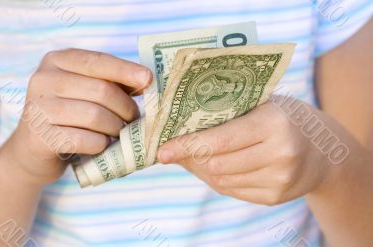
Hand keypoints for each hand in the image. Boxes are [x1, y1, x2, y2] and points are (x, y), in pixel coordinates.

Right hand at [5, 48, 150, 185]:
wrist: (33, 150)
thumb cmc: (69, 116)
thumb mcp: (85, 91)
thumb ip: (111, 82)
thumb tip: (146, 80)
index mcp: (56, 61)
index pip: (97, 61)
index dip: (125, 70)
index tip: (149, 79)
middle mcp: (43, 80)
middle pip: (101, 90)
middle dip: (125, 106)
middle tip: (133, 118)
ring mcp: (38, 109)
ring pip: (95, 116)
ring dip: (115, 127)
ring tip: (118, 131)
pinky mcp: (40, 138)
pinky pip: (86, 140)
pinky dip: (101, 144)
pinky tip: (101, 144)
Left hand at [157, 98, 335, 204]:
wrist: (323, 150)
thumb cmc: (284, 118)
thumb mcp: (262, 105)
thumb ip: (226, 115)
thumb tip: (180, 132)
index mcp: (274, 124)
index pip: (220, 140)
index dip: (187, 146)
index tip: (162, 150)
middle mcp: (279, 154)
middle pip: (216, 164)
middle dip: (190, 158)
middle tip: (173, 149)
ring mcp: (279, 180)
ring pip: (220, 181)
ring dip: (200, 169)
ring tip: (192, 156)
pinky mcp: (274, 197)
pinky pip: (231, 191)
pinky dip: (216, 179)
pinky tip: (213, 166)